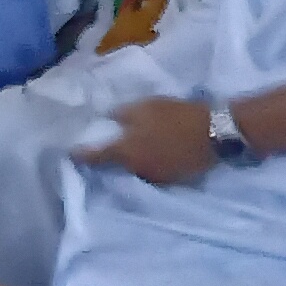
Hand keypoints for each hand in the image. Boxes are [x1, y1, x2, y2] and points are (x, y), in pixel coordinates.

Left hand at [79, 98, 224, 187]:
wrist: (215, 132)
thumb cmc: (177, 117)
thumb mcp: (147, 107)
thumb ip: (123, 114)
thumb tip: (109, 119)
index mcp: (125, 151)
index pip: (95, 156)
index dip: (81, 154)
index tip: (71, 154)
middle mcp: (135, 170)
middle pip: (116, 166)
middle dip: (111, 157)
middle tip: (110, 146)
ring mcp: (154, 177)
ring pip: (135, 170)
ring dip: (133, 161)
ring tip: (138, 149)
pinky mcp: (171, 179)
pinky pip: (153, 171)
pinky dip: (150, 163)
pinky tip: (157, 153)